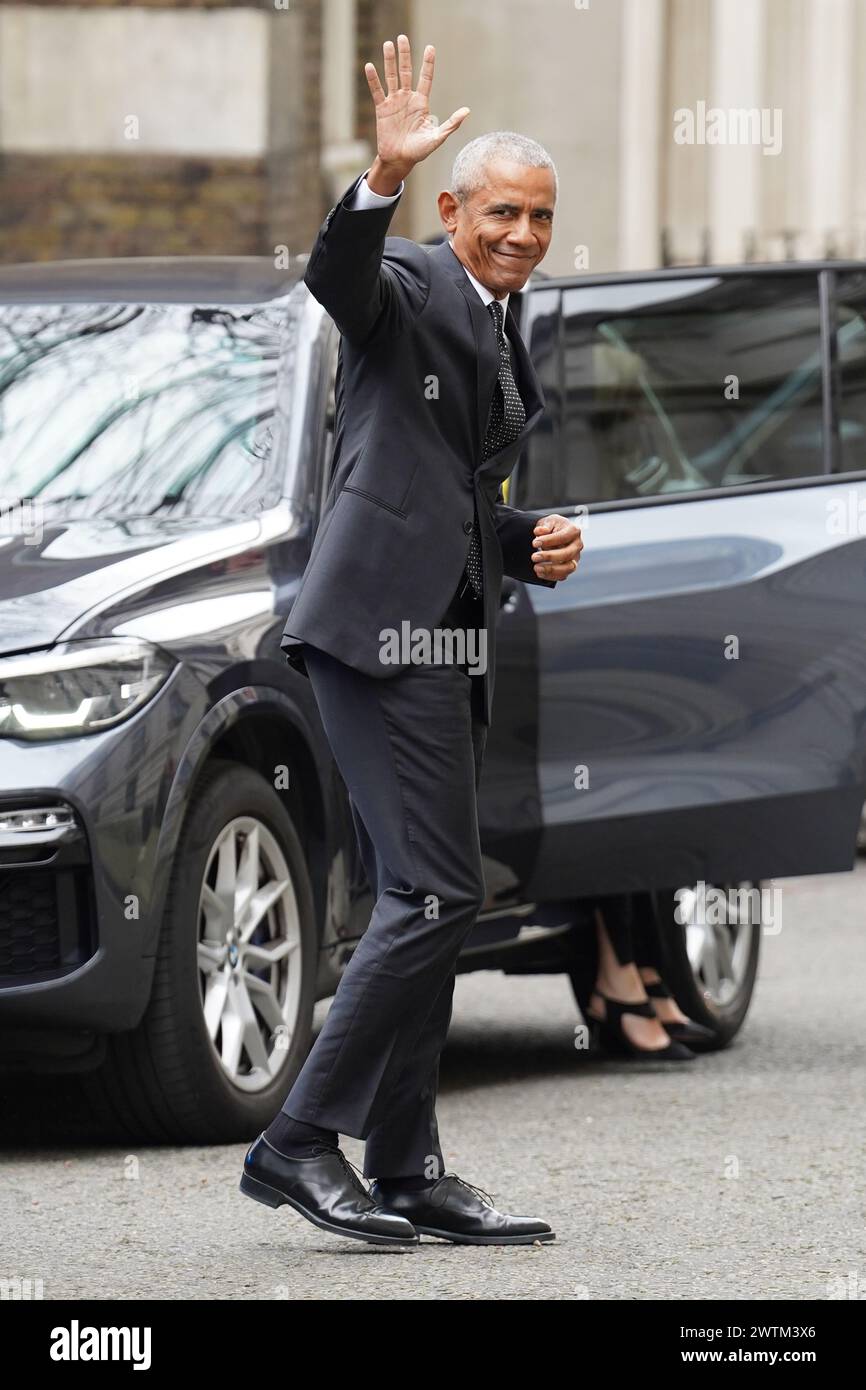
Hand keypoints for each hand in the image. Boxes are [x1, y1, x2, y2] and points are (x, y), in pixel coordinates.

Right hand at [364, 36, 469, 189]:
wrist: (399, 160)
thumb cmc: (419, 151)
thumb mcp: (437, 138)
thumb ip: (451, 124)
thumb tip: (467, 111)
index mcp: (421, 103)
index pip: (425, 78)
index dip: (428, 63)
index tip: (430, 48)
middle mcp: (407, 98)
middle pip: (406, 71)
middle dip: (405, 55)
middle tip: (402, 37)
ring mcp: (394, 102)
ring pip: (391, 77)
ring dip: (389, 61)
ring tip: (388, 44)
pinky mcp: (382, 109)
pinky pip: (377, 91)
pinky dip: (373, 80)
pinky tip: (369, 66)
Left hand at [531, 515, 583, 580]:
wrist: (555, 534)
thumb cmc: (553, 527)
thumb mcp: (548, 521)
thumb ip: (545, 525)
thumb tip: (540, 531)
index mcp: (574, 531)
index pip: (564, 537)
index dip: (549, 541)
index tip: (534, 543)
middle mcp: (577, 545)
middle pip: (568, 554)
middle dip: (550, 557)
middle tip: (534, 557)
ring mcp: (575, 558)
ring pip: (568, 568)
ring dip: (552, 570)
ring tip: (536, 568)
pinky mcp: (570, 567)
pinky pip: (563, 575)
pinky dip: (551, 576)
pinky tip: (539, 573)